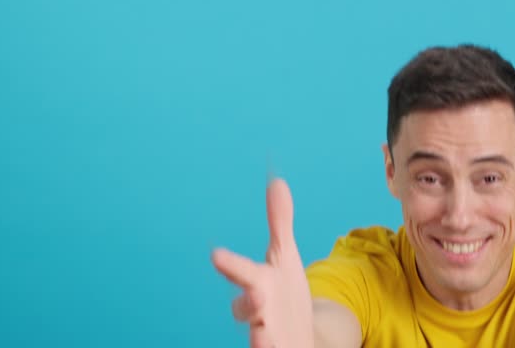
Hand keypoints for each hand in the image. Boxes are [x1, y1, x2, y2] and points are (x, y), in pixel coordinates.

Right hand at [211, 178, 315, 347]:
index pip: (243, 273)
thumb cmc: (284, 295)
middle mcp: (259, 313)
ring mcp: (268, 336)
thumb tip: (277, 181)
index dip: (231, 264)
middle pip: (247, 309)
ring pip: (260, 340)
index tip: (216, 254)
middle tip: (256, 296)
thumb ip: (279, 223)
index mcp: (259, 284)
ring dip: (260, 340)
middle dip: (248, 304)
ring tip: (262, 337)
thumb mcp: (284, 257)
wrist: (298, 334)